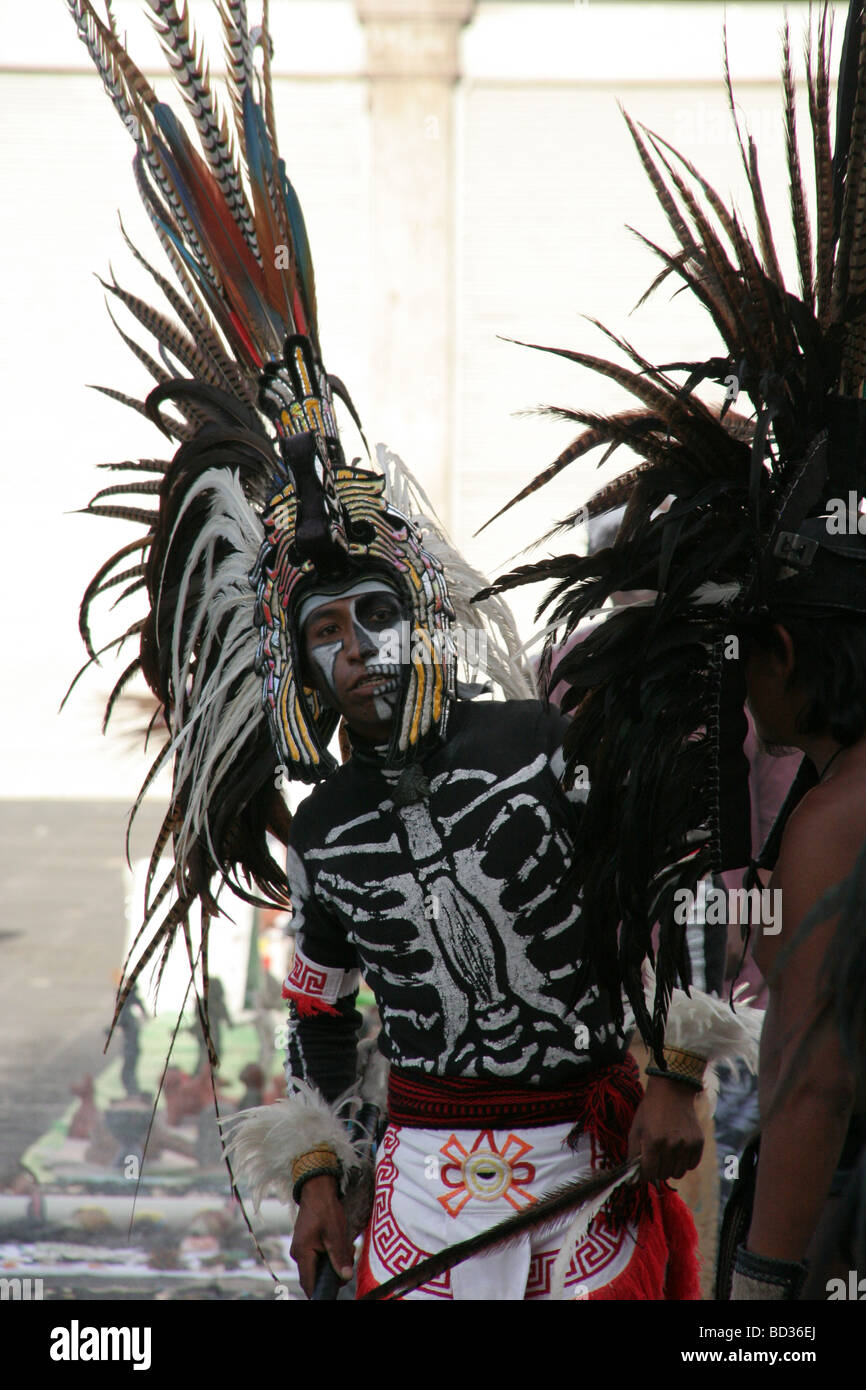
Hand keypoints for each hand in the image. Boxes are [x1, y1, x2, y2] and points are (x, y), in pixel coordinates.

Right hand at [290, 1174, 354, 1297]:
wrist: (318, 1188)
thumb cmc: (326, 1209)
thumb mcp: (336, 1233)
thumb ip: (340, 1257)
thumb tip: (345, 1277)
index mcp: (302, 1253)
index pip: (309, 1283)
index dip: (322, 1291)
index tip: (334, 1292)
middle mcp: (298, 1253)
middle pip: (315, 1276)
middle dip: (334, 1273)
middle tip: (349, 1261)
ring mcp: (301, 1248)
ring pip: (319, 1266)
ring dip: (335, 1261)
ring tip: (348, 1248)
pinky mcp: (306, 1243)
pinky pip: (318, 1256)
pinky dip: (331, 1254)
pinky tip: (342, 1244)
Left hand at [627, 1075, 703, 1181]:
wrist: (672, 1091)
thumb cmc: (650, 1110)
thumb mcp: (636, 1128)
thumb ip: (633, 1153)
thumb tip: (632, 1178)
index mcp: (653, 1141)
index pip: (649, 1173)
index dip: (644, 1175)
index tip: (644, 1171)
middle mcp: (671, 1144)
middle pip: (664, 1174)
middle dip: (657, 1170)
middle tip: (655, 1159)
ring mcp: (687, 1144)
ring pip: (678, 1173)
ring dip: (671, 1168)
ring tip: (667, 1154)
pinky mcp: (698, 1142)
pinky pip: (691, 1165)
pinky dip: (684, 1162)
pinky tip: (678, 1150)